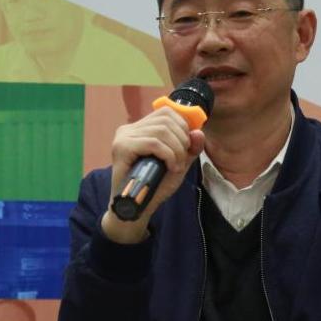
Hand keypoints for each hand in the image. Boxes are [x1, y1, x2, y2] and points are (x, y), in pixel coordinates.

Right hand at [103, 107, 205, 243]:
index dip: (183, 126)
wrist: (138, 208)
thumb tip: (199, 132)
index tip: (187, 147)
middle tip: (181, 160)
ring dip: (176, 150)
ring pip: (162, 130)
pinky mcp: (122, 147)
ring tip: (176, 166)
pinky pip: (154, 143)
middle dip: (182, 140)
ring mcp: (124, 137)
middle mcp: (129, 129)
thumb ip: (190, 148)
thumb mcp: (178, 164)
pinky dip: (168, 155)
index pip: (166, 112)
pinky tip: (171, 167)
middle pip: (166, 119)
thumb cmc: (155, 187)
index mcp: (140, 129)